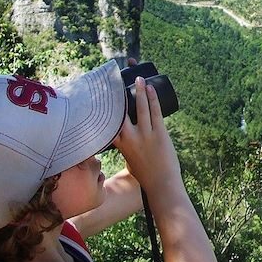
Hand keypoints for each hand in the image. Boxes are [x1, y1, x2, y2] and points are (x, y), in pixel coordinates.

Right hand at [112, 76, 180, 191]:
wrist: (161, 184)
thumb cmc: (145, 173)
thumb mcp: (129, 159)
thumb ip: (125, 146)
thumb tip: (123, 136)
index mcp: (120, 144)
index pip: (108, 122)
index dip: (104, 108)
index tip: (100, 96)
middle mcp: (130, 137)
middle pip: (122, 111)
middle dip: (120, 94)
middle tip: (117, 80)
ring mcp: (145, 134)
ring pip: (140, 108)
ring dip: (140, 90)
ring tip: (139, 78)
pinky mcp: (159, 133)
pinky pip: (155, 111)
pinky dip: (153, 98)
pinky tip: (151, 88)